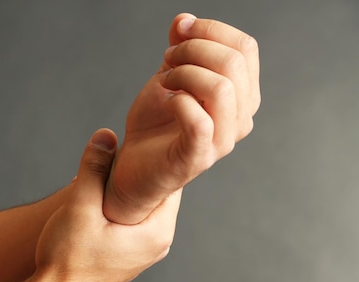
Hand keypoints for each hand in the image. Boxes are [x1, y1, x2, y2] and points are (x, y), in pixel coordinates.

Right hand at [34, 129, 180, 281]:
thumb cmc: (67, 259)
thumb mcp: (79, 207)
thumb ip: (93, 169)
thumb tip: (105, 135)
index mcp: (156, 232)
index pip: (171, 182)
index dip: (154, 159)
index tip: (137, 141)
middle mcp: (158, 244)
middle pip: (158, 193)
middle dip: (139, 172)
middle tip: (118, 152)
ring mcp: (144, 252)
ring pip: (143, 207)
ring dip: (127, 190)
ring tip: (106, 172)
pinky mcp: (129, 256)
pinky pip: (134, 221)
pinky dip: (121, 206)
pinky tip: (101, 198)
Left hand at [104, 13, 260, 223]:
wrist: (132, 166)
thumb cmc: (154, 125)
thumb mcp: (167, 76)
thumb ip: (181, 49)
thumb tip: (184, 20)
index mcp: (241, 95)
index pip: (245, 48)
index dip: (211, 29)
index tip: (180, 31)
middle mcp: (240, 119)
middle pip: (235, 62)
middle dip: (193, 48)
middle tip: (167, 58)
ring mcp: (222, 141)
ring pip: (221, 88)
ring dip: (184, 73)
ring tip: (164, 80)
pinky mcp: (198, 158)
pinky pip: (199, 120)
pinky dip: (177, 101)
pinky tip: (165, 100)